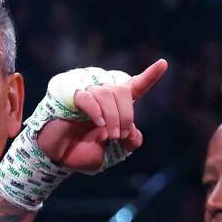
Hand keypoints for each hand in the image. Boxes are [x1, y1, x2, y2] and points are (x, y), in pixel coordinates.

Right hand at [36, 60, 167, 171]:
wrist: (58, 157)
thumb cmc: (84, 151)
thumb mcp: (114, 152)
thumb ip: (129, 141)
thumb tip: (132, 131)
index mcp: (115, 106)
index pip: (135, 87)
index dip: (150, 76)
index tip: (163, 63)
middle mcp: (102, 96)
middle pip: (122, 91)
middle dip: (126, 115)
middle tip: (120, 136)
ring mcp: (86, 94)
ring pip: (107, 94)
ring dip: (113, 117)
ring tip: (109, 135)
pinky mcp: (70, 97)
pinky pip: (88, 97)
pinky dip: (97, 112)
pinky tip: (99, 125)